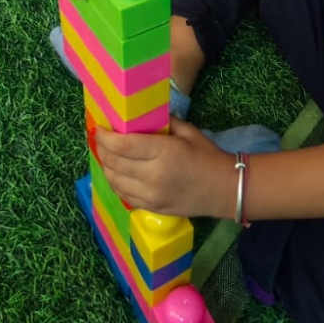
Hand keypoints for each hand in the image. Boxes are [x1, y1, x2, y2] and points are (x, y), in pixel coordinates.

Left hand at [95, 119, 235, 217]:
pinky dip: (115, 183)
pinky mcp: (151, 208)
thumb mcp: (188, 132)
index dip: (105, 137)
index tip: (97, 128)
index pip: (123, 145)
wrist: (226, 190)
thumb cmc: (208, 156)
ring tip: (105, 155)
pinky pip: (124, 195)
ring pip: (115, 181)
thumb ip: (163, 122)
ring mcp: (150, 196)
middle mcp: (152, 176)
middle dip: (102, 149)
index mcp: (162, 153)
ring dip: (105, 167)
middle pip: (115, 163)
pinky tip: (116, 173)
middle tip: (99, 139)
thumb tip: (142, 114)